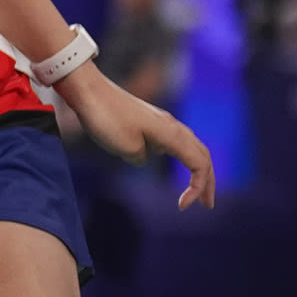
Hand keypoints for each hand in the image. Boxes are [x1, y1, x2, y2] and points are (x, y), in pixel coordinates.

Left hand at [58, 65, 215, 209]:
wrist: (88, 90)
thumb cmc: (106, 118)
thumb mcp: (126, 147)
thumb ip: (141, 157)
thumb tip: (144, 156)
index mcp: (171, 133)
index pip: (199, 164)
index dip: (197, 187)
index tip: (181, 207)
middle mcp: (172, 126)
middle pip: (202, 155)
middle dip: (207, 182)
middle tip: (207, 205)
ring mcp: (162, 122)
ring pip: (191, 147)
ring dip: (198, 169)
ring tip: (197, 190)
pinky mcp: (150, 121)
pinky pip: (176, 141)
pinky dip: (183, 157)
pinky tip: (175, 161)